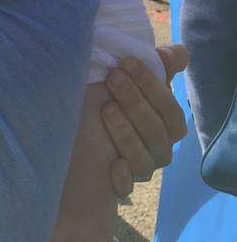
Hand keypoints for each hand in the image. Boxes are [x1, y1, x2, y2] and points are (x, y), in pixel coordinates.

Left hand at [102, 45, 188, 196]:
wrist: (66, 124)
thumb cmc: (101, 94)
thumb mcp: (124, 76)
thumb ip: (154, 65)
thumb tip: (175, 53)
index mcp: (165, 124)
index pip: (170, 110)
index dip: (152, 86)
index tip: (126, 61)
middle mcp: (157, 149)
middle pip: (159, 134)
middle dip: (136, 102)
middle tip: (113, 77)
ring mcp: (138, 169)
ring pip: (145, 161)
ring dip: (127, 133)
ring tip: (106, 108)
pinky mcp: (116, 185)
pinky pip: (126, 189)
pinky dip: (122, 178)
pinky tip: (112, 164)